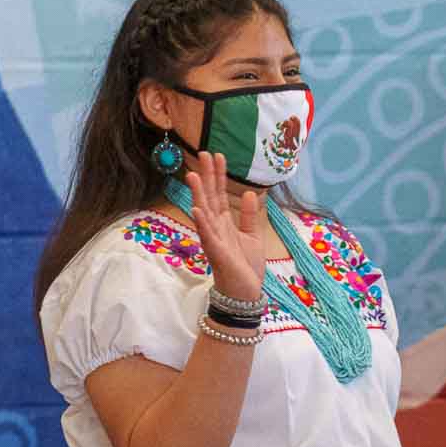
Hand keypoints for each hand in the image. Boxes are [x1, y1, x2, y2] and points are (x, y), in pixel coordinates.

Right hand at [185, 150, 264, 300]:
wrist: (245, 292)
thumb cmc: (246, 266)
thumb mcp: (252, 235)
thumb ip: (248, 215)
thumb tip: (248, 193)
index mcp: (224, 223)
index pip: (219, 194)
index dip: (218, 175)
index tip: (218, 156)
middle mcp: (215, 228)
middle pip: (209, 197)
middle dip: (206, 176)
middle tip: (203, 153)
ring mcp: (213, 239)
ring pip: (204, 212)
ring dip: (198, 194)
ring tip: (193, 175)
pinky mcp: (216, 252)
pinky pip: (207, 235)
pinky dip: (201, 222)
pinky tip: (197, 209)